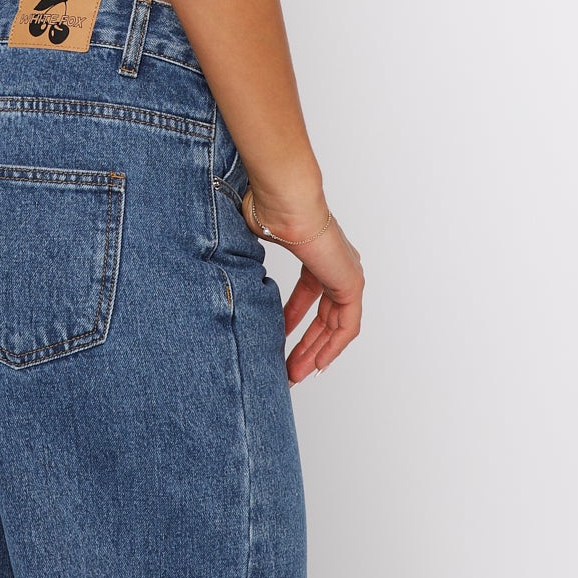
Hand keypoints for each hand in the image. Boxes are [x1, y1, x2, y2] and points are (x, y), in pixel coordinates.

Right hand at [241, 190, 363, 383]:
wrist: (284, 203)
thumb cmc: (267, 210)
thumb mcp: (256, 239)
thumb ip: (251, 256)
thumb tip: (227, 261)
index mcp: (316, 252)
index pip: (311, 294)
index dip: (295, 319)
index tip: (281, 338)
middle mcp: (335, 264)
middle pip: (324, 314)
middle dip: (306, 343)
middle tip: (289, 368)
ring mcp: (346, 273)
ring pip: (335, 324)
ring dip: (316, 351)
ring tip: (296, 374)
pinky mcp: (351, 284)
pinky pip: (347, 326)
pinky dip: (333, 347)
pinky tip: (318, 364)